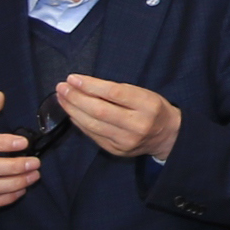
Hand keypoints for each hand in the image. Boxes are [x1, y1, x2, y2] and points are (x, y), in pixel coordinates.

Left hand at [54, 75, 181, 160]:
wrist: (167, 136)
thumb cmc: (153, 108)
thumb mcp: (144, 93)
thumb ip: (118, 91)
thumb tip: (84, 85)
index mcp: (148, 105)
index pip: (114, 93)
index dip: (90, 86)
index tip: (72, 78)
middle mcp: (137, 124)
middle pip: (99, 110)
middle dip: (76, 98)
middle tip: (61, 87)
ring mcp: (126, 141)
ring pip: (92, 125)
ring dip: (73, 110)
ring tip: (62, 98)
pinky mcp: (116, 151)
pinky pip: (93, 135)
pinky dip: (79, 123)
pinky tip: (72, 113)